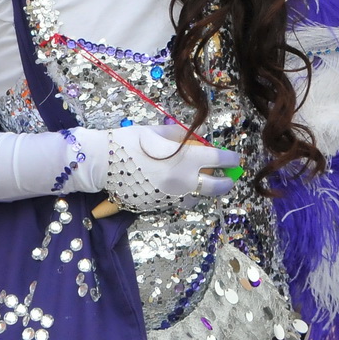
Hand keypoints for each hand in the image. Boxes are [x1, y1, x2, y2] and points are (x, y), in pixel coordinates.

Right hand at [103, 124, 242, 212]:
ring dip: (203, 189)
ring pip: (198, 196)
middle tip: (229, 176)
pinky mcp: (161, 206)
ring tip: (200, 179)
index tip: (235, 158)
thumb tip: (196, 138)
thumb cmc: (130, 142)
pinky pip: (180, 201)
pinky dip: (184, 194)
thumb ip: (181, 137)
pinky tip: (178, 185)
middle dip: (227, 181)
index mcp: (187, 159)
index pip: (219, 160)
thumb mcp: (158, 133)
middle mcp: (184, 180)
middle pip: (217, 186)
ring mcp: (173, 196)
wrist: (103, 163)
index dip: (231, 158)